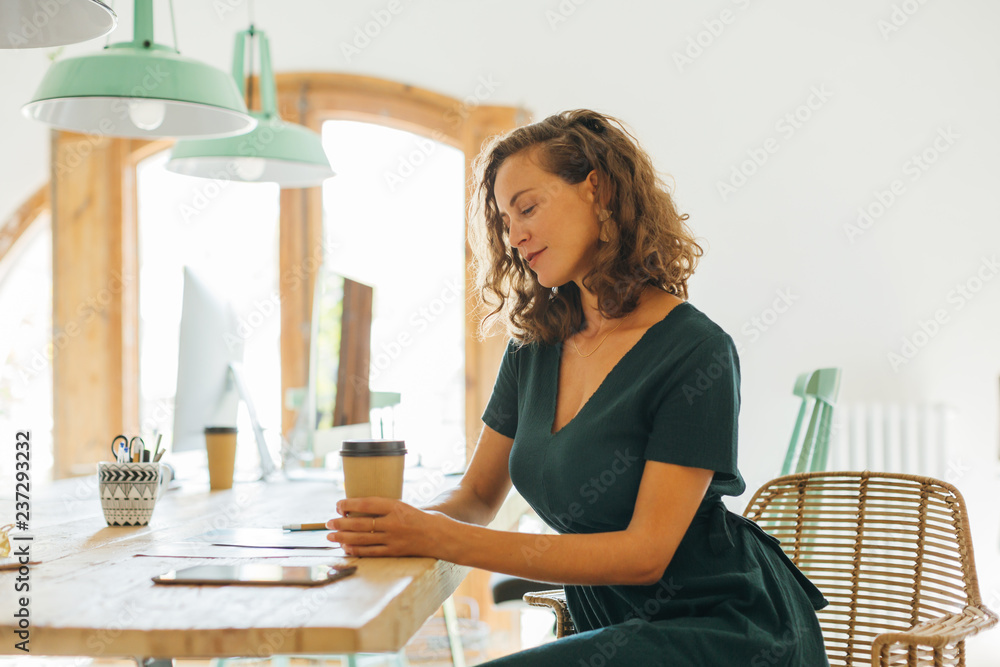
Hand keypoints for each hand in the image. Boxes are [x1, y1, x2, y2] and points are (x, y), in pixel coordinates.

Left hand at [327, 497, 451, 558]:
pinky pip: (372, 552)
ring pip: (363, 538)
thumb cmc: (428, 520)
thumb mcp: (409, 507)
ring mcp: (394, 539)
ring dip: (344, 537)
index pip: (367, 503)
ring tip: (331, 536)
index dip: (350, 504)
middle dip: (341, 522)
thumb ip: (391, 509)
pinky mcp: (395, 552)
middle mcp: (394, 523)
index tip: (338, 504)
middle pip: (361, 522)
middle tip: (328, 522)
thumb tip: (368, 509)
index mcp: (397, 507)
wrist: (445, 537)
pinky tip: (345, 548)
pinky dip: (356, 550)